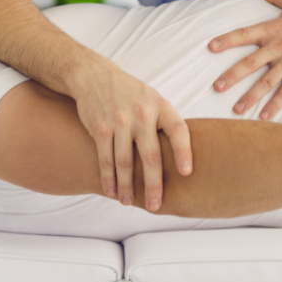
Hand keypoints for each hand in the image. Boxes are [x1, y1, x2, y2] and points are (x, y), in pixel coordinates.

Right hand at [75, 61, 192, 211]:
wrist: (94, 76)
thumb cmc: (130, 93)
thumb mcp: (153, 99)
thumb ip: (165, 123)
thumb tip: (184, 153)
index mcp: (161, 107)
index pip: (178, 130)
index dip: (184, 152)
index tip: (186, 172)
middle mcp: (142, 114)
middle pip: (151, 155)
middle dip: (154, 184)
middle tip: (155, 206)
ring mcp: (120, 121)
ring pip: (125, 162)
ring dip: (127, 186)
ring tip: (128, 202)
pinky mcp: (101, 127)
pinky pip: (106, 158)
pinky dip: (108, 178)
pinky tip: (111, 191)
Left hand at [211, 0, 281, 119]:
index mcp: (274, 28)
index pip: (245, 34)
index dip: (228, 40)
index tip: (211, 47)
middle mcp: (280, 46)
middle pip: (251, 62)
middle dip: (232, 76)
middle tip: (217, 87)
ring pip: (267, 81)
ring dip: (251, 96)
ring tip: (237, 109)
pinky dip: (276, 105)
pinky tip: (264, 116)